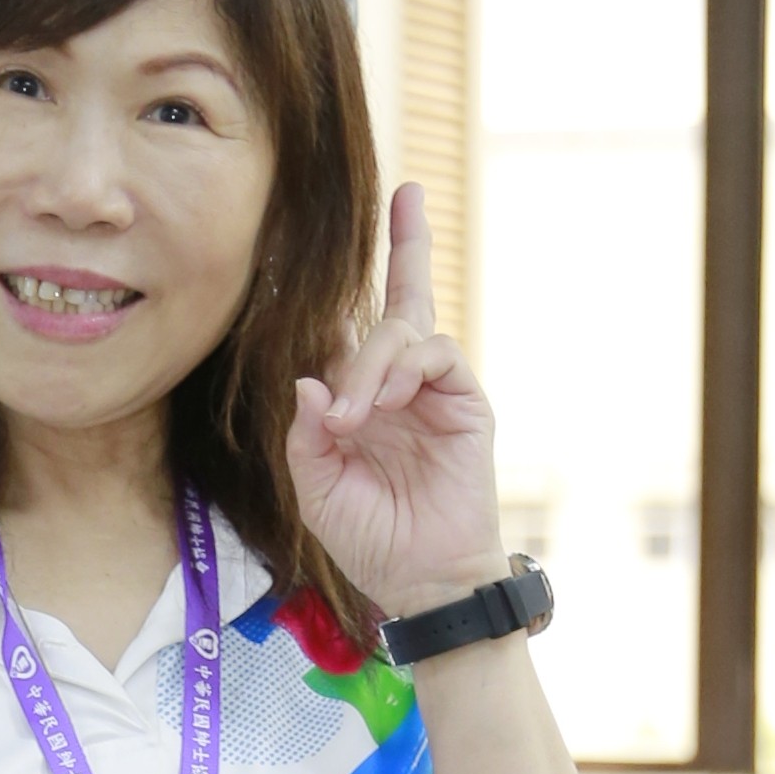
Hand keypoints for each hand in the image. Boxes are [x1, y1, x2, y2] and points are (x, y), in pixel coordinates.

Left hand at [291, 184, 507, 628]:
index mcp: (363, 399)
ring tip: (359, 415)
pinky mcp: (466, 404)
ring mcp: (436, 391)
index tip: (355, 233)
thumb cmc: (372, 538)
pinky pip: (436, 357)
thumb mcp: (318, 488)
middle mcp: (401, 385)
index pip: (356, 331)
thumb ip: (308, 434)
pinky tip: (383, 401)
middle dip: (409, 243)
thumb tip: (310, 379)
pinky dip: (404, 369)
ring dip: (372, 363)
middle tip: (409, 193)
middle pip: (404, 299)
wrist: (423, 580)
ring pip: (405, 333)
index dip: (351, 294)